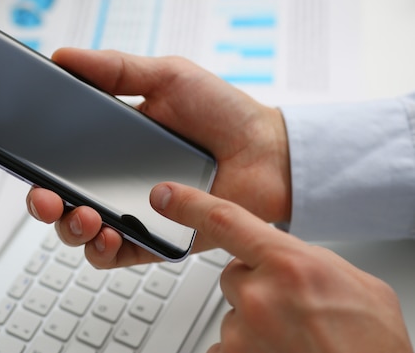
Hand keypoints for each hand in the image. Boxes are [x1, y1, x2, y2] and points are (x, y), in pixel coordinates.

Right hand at [27, 47, 290, 266]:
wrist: (268, 151)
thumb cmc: (223, 111)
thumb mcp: (166, 76)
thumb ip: (114, 69)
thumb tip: (63, 56)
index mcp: (112, 145)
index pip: (62, 160)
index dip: (39, 164)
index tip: (26, 158)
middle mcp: (118, 182)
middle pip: (62, 202)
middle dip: (43, 204)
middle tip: (46, 196)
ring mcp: (135, 213)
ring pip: (83, 234)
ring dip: (71, 230)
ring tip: (84, 215)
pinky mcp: (157, 240)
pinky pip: (117, 256)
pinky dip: (104, 251)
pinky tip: (108, 235)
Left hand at [149, 182, 413, 352]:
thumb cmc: (370, 341)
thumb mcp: (350, 280)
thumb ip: (304, 259)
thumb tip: (282, 257)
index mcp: (289, 264)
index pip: (224, 221)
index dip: (189, 205)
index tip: (163, 195)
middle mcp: (259, 297)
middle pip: (233, 275)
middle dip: (256, 285)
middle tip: (292, 307)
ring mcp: (243, 333)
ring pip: (234, 312)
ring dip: (256, 321)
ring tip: (296, 335)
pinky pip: (225, 344)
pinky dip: (248, 347)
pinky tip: (280, 349)